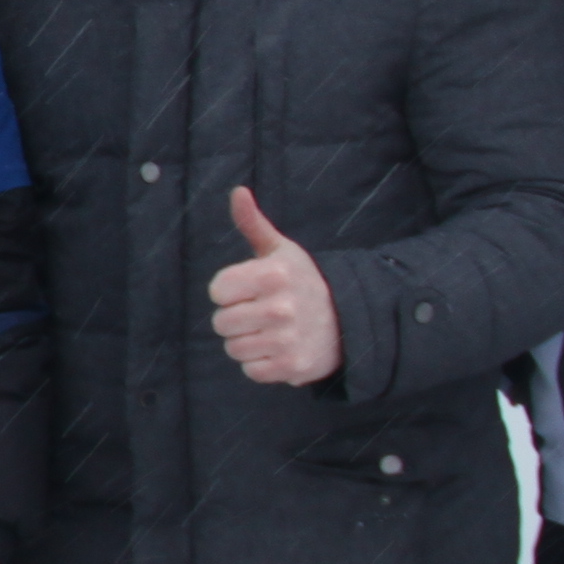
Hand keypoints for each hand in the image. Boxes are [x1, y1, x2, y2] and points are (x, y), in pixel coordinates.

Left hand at [208, 186, 340, 389]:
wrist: (346, 320)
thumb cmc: (301, 281)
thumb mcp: (281, 250)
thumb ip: (254, 223)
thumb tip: (238, 192)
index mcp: (274, 274)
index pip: (217, 290)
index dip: (227, 291)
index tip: (247, 288)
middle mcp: (282, 307)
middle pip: (222, 323)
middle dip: (235, 318)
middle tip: (259, 312)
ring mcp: (289, 339)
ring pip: (234, 348)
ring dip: (246, 342)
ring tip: (269, 330)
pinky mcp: (294, 367)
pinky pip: (251, 370)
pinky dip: (260, 363)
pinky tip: (278, 348)